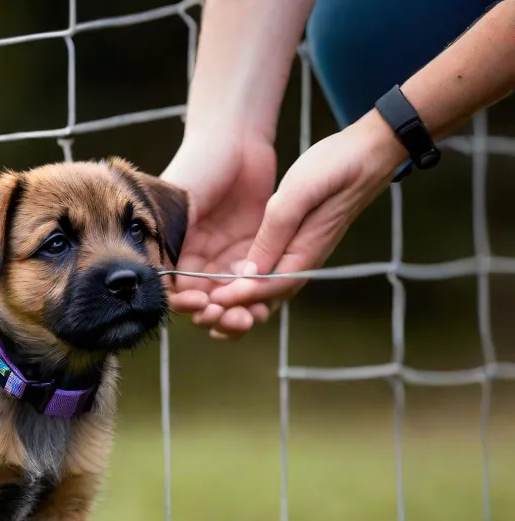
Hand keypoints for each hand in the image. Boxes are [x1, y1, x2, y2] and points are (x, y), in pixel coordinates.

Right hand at [160, 133, 278, 339]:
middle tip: (232, 319)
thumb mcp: (179, 203)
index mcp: (174, 251)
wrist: (235, 136)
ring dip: (239, 313)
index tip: (201, 304)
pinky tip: (266, 303)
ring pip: (231, 297)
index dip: (187, 305)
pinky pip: (256, 281)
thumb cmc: (199, 165)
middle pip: (205, 301)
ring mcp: (226, 255)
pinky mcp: (254, 248)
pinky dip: (259, 296)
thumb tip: (160, 281)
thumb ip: (171, 239)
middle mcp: (198, 258)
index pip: (176, 290)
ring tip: (250, 319)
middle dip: (216, 316)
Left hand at [208, 110, 407, 313]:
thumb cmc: (335, 166)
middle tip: (204, 315)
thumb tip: (251, 272)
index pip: (267, 288)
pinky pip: (269, 272)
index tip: (210, 301)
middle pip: (265, 297)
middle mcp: (302, 260)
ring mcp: (299, 253)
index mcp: (304, 253)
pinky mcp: (295, 243)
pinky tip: (225, 281)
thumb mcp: (299, 192)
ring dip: (240, 301)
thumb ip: (276, 232)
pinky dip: (247, 282)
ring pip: (266, 289)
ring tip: (208, 308)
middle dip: (236, 310)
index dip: (237, 298)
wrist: (369, 152)